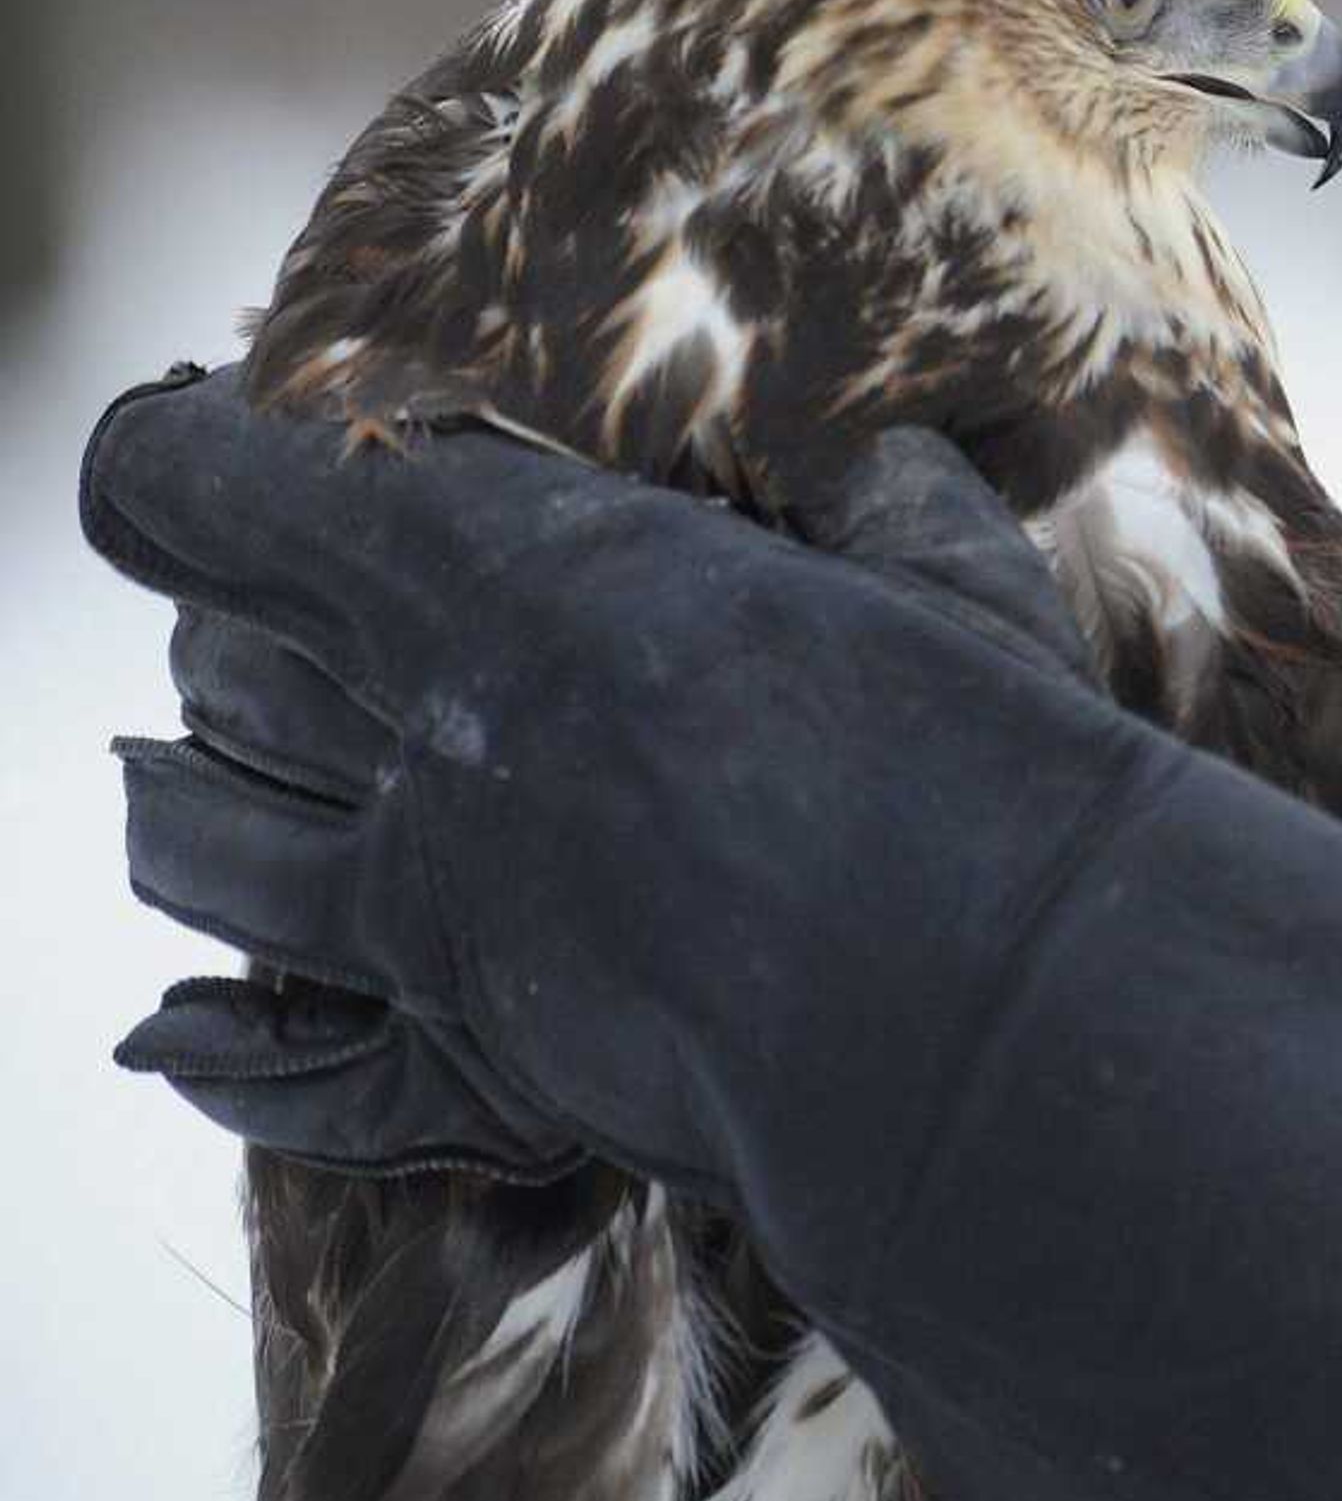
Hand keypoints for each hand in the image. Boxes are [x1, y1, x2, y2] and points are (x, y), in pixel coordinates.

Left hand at [85, 363, 1125, 1193]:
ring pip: (205, 854)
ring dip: (179, 811)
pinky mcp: (484, 1071)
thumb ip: (875, 502)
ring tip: (181, 790)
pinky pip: (292, 1070)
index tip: (227, 429)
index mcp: (532, 586)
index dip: (191, 460)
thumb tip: (865, 471)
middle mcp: (442, 751)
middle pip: (217, 668)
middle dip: (222, 629)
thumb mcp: (950, 578)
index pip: (230, 491)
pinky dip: (227, 1053)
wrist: (1004, 1028)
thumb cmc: (993, 778)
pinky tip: (192, 1034)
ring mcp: (444, 922)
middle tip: (265, 610)